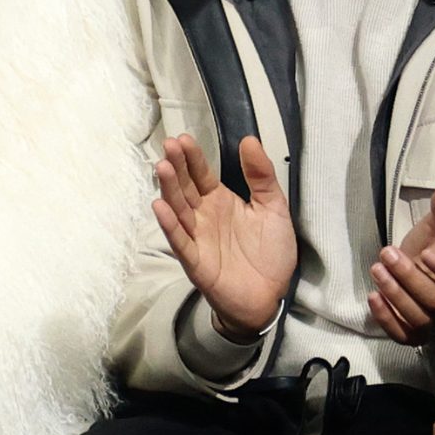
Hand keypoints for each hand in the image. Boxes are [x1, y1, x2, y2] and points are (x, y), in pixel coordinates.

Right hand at [154, 134, 295, 341]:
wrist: (271, 296)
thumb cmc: (270, 253)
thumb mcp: (274, 208)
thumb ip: (261, 176)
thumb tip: (249, 140)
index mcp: (221, 201)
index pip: (201, 174)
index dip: (192, 157)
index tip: (183, 138)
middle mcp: (204, 216)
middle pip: (185, 187)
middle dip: (177, 166)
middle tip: (169, 145)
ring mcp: (197, 238)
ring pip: (178, 209)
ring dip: (169, 189)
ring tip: (162, 167)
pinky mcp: (196, 261)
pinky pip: (180, 241)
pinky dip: (169, 225)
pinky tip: (160, 207)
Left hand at [368, 183, 434, 345]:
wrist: (418, 273)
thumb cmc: (432, 251)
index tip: (428, 253)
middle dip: (410, 278)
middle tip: (387, 253)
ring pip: (418, 319)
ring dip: (395, 295)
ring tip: (376, 269)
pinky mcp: (416, 337)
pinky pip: (403, 335)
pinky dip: (386, 319)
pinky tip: (372, 297)